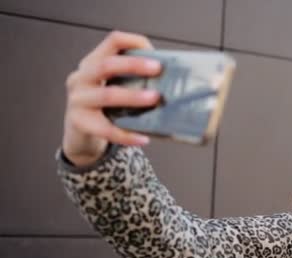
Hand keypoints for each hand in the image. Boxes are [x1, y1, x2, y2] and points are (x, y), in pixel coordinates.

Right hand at [62, 31, 161, 166]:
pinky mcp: (79, 123)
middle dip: (134, 65)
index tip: (155, 52)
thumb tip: (172, 79)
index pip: (112, 42)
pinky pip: (106, 129)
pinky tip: (143, 138)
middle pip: (106, 65)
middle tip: (158, 69)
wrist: (80, 137)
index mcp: (93, 63)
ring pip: (107, 95)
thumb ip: (133, 79)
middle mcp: (81, 78)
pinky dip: (126, 135)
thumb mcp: (114, 87)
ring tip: (154, 99)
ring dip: (133, 96)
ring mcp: (78, 100)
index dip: (133, 42)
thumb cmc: (104, 108)